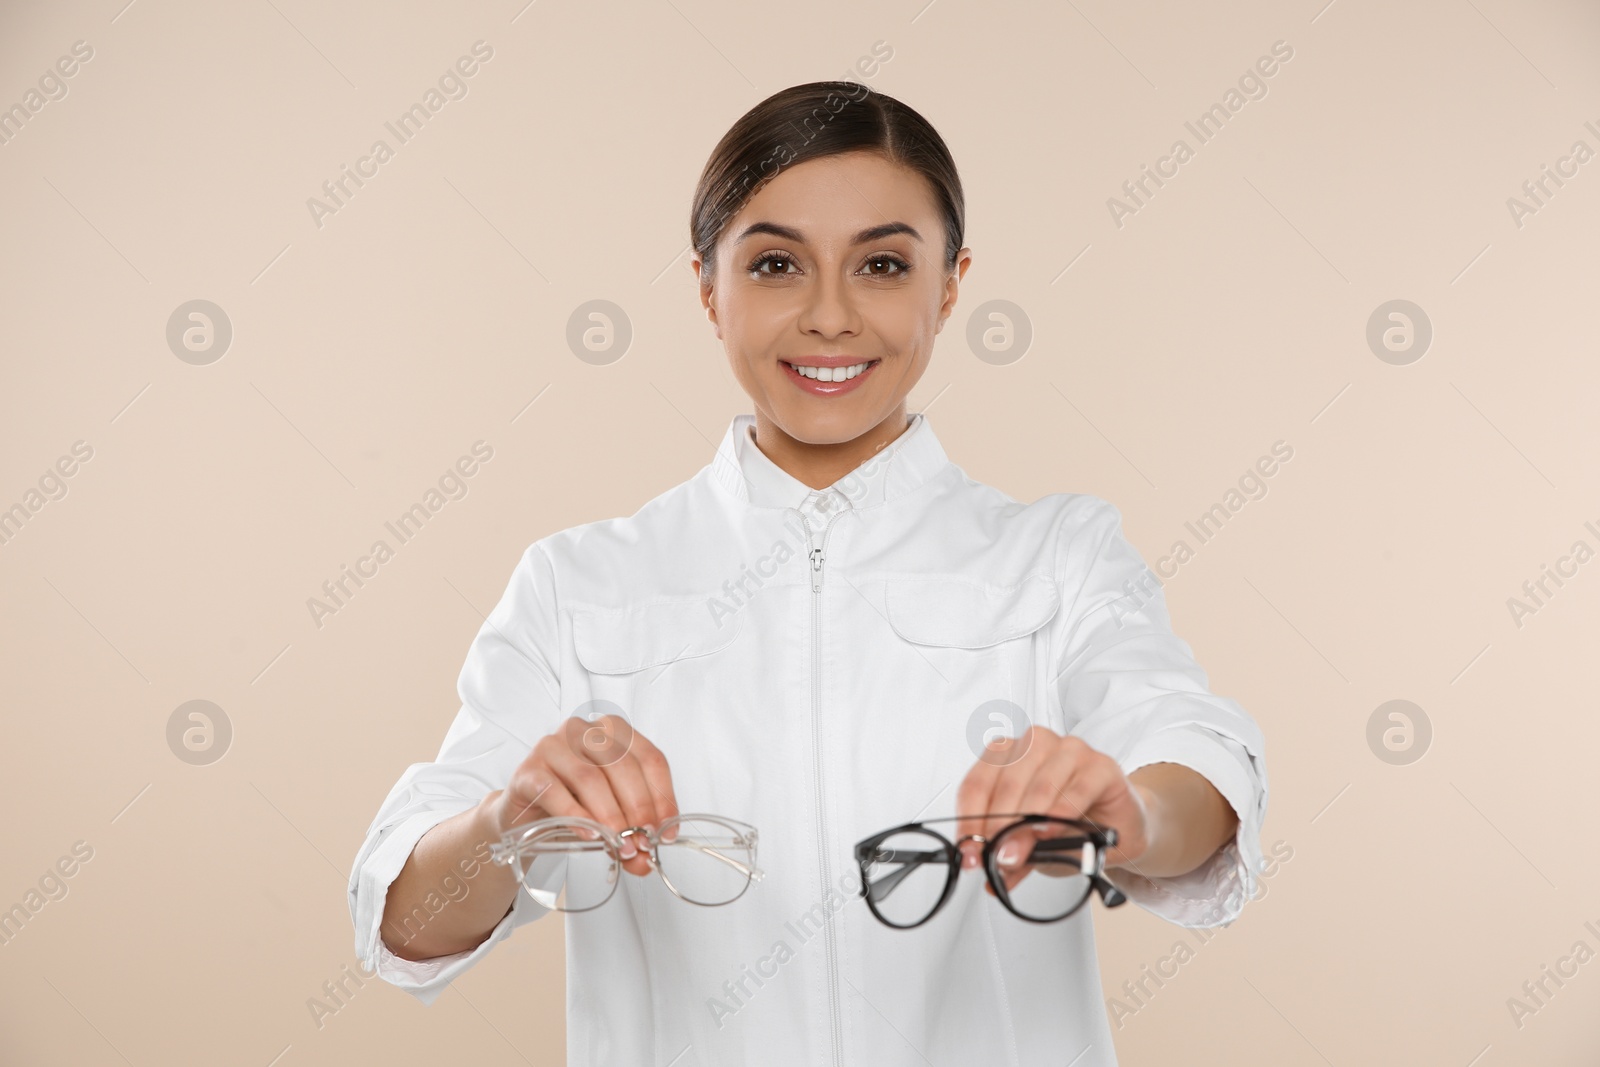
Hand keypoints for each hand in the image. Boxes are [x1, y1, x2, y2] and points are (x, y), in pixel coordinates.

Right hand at [484, 714, 679, 876]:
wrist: (526, 816)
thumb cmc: (575, 805)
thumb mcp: (612, 814)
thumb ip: (632, 831)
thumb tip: (646, 860)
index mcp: (614, 731)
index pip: (650, 759)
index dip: (662, 798)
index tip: (665, 833)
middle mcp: (583, 730)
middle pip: (622, 766)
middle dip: (637, 810)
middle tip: (641, 844)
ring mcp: (552, 746)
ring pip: (590, 778)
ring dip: (609, 817)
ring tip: (619, 846)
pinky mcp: (528, 770)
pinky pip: (554, 791)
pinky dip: (576, 817)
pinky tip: (589, 837)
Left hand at [955, 727, 1150, 893]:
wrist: (1120, 825)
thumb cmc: (1071, 823)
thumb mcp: (1032, 843)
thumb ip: (1010, 853)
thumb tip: (992, 877)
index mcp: (1008, 754)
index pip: (977, 784)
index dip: (969, 821)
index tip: (968, 854)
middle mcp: (1036, 744)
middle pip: (1006, 784)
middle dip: (997, 827)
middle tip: (996, 858)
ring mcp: (1070, 750)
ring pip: (1039, 785)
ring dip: (1026, 824)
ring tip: (1018, 853)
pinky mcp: (1102, 765)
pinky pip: (1077, 788)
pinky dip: (1061, 812)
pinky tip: (1051, 830)